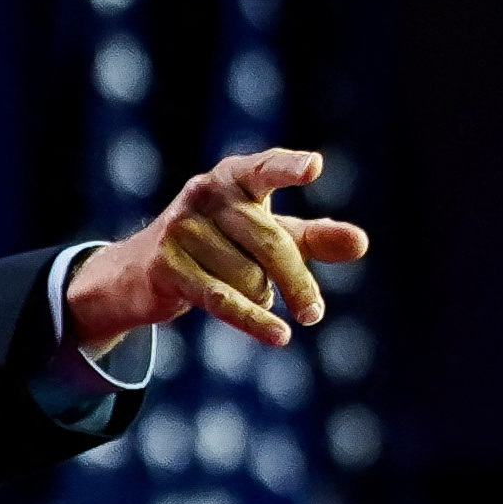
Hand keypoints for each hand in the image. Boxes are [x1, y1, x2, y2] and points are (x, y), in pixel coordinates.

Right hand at [64, 148, 370, 352]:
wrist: (142, 271)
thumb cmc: (221, 244)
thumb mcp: (269, 237)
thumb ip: (314, 238)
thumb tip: (361, 243)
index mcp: (234, 176)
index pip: (266, 169)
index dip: (288, 168)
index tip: (314, 167)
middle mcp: (205, 194)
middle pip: (271, 243)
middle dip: (296, 281)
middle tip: (314, 314)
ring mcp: (182, 229)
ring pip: (249, 278)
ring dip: (259, 296)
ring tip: (243, 290)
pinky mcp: (168, 266)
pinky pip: (224, 300)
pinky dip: (255, 321)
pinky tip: (280, 336)